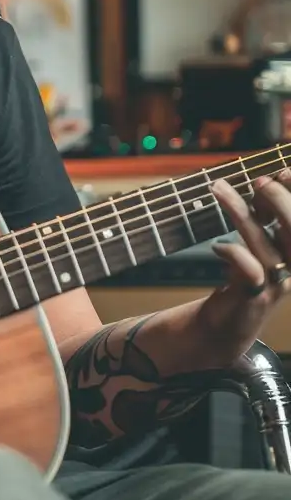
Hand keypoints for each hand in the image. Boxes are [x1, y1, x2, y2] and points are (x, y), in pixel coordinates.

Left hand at [195, 175, 290, 354]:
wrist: (226, 329)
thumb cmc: (242, 282)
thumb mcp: (256, 248)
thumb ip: (261, 222)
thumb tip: (260, 185)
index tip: (283, 170)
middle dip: (279, 199)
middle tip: (259, 180)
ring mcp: (274, 283)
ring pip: (265, 242)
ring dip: (241, 213)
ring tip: (219, 191)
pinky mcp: (253, 297)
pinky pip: (248, 269)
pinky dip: (231, 251)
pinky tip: (217, 246)